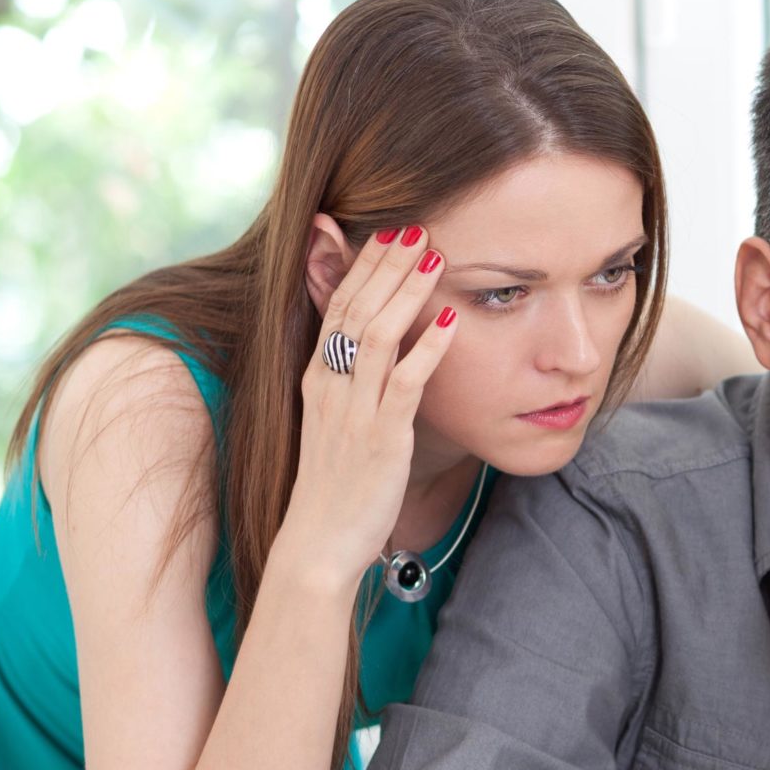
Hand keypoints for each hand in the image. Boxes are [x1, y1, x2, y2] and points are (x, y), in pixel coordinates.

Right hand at [281, 226, 459, 587]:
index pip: (337, 307)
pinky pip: (405, 384)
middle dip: (385, 265)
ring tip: (435, 256)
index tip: (387, 232)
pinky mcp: (380, 439)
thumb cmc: (335, 485)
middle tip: (415, 225)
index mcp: (318, 378)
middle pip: (356, 309)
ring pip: (377, 336)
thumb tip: (378, 350)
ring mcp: (354, 411)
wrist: (318, 544)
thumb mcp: (337, 422)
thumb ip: (354, 383)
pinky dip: (428, 349)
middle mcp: (331, 387)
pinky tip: (452, 322)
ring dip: (408, 292)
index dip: (362, 267)